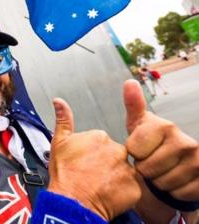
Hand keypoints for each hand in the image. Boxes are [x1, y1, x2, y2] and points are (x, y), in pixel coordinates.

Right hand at [48, 98, 140, 220]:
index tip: (84, 165)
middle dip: (106, 166)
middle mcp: (117, 149)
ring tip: (99, 187)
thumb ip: (63, 120)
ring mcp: (127, 169)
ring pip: (124, 172)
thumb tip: (59, 102)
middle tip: (92, 177)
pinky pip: (131, 189)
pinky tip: (108, 196)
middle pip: (115, 156)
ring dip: (115, 179)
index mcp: (99, 137)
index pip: (101, 144)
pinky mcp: (134, 187)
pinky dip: (122, 193)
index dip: (92, 156)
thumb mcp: (58, 144)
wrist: (71, 203)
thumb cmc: (64, 175)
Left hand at [123, 79, 198, 199]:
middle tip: (151, 162)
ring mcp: (198, 161)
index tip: (140, 149)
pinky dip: (173, 192)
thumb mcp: (138, 125)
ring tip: (162, 171)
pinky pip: (178, 194)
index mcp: (165, 126)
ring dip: (158, 182)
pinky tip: (175, 180)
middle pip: (147, 169)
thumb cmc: (150, 142)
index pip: (134, 150)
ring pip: (162, 184)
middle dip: (144, 170)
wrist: (173, 164)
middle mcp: (186, 142)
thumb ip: (134, 106)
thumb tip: (129, 82)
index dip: (133, 154)